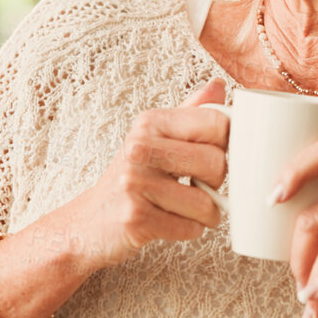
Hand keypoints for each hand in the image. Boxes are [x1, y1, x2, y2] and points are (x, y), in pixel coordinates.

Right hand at [19, 78, 229, 275]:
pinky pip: (190, 228)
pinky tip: (171, 221)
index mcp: (150, 122)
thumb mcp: (155, 139)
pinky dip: (189, 230)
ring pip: (206, 203)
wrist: (89, 222)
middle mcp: (140, 148)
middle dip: (216, 183)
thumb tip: (219, 86)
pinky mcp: (135, 218)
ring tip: (184, 208)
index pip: (217, 123)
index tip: (217, 155)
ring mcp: (135, 183)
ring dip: (205, 214)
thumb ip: (190, 113)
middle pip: (217, 163)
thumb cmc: (130, 180)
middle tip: (197, 185)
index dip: (228, 144)